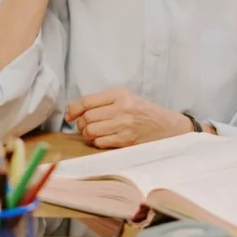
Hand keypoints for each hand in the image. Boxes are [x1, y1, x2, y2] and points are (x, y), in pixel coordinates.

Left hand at [65, 88, 191, 147]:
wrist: (167, 126)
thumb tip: (74, 111)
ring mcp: (125, 125)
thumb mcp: (126, 98)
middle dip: (81, 124)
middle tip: (85, 126)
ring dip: (88, 134)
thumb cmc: (143, 112)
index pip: (87, 101)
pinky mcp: (127, 140)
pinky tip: (105, 139)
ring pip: (91, 131)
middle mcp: (122, 108)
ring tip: (94, 133)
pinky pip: (101, 142)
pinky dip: (98, 142)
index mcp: (120, 94)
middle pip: (87, 117)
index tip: (70, 115)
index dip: (73, 109)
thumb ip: (103, 102)